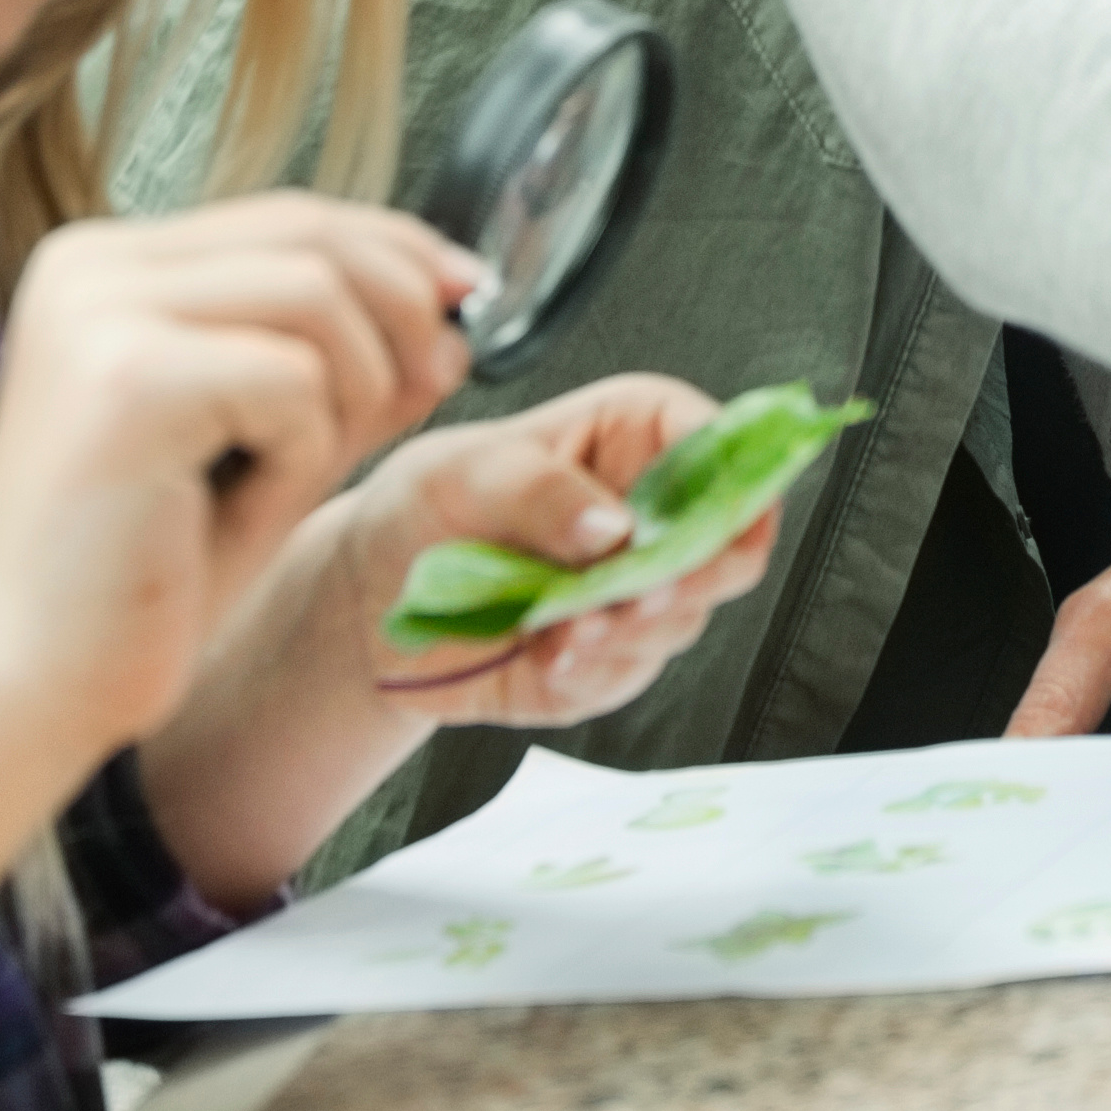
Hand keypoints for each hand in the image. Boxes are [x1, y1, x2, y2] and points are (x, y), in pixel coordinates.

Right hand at [0, 195, 476, 758]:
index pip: (290, 217)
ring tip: (291, 480)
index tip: (465, 295)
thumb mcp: (262, 449)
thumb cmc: (129, 588)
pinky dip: (300, 456)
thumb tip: (452, 310)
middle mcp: (91, 267)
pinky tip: (239, 512)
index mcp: (106, 269)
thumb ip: (342, 371)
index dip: (396, 250)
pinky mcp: (127, 376)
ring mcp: (100, 312)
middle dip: (405, 310)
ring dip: (349, 397)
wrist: (16, 690)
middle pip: (314, 237)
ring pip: (318, 298)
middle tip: (438, 384)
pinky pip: (292, 381)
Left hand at [333, 376, 774, 733]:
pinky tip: (546, 656)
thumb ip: (538, 488)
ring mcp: (635, 591)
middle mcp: (651, 515)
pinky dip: (588, 671)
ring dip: (626, 630)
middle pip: (730, 546)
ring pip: (682, 618)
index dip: (740, 482)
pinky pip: (626, 674)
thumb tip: (611, 526)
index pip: (724, 447)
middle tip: (640, 592)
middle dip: (691, 577)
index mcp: (634, 436)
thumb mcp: (463, 471)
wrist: (371, 599)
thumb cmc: (421, 507)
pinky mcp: (610, 657)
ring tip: (561, 627)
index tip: (713, 523)